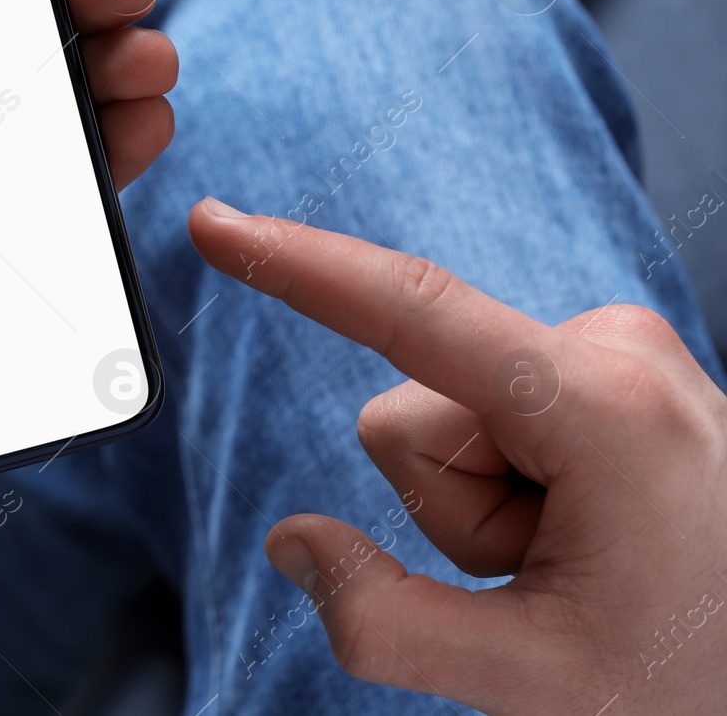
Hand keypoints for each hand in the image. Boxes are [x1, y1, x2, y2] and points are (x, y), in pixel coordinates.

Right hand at [187, 197, 726, 714]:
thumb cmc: (700, 679)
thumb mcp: (534, 681)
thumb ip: (385, 622)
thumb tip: (291, 543)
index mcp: (600, 406)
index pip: (410, 314)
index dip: (297, 268)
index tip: (214, 222)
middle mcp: (610, 347)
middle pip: (411, 416)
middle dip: (448, 507)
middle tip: (546, 574)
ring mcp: (613, 353)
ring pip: (443, 422)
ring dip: (482, 505)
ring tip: (576, 556)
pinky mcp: (605, 369)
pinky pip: (488, 414)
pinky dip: (509, 483)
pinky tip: (586, 527)